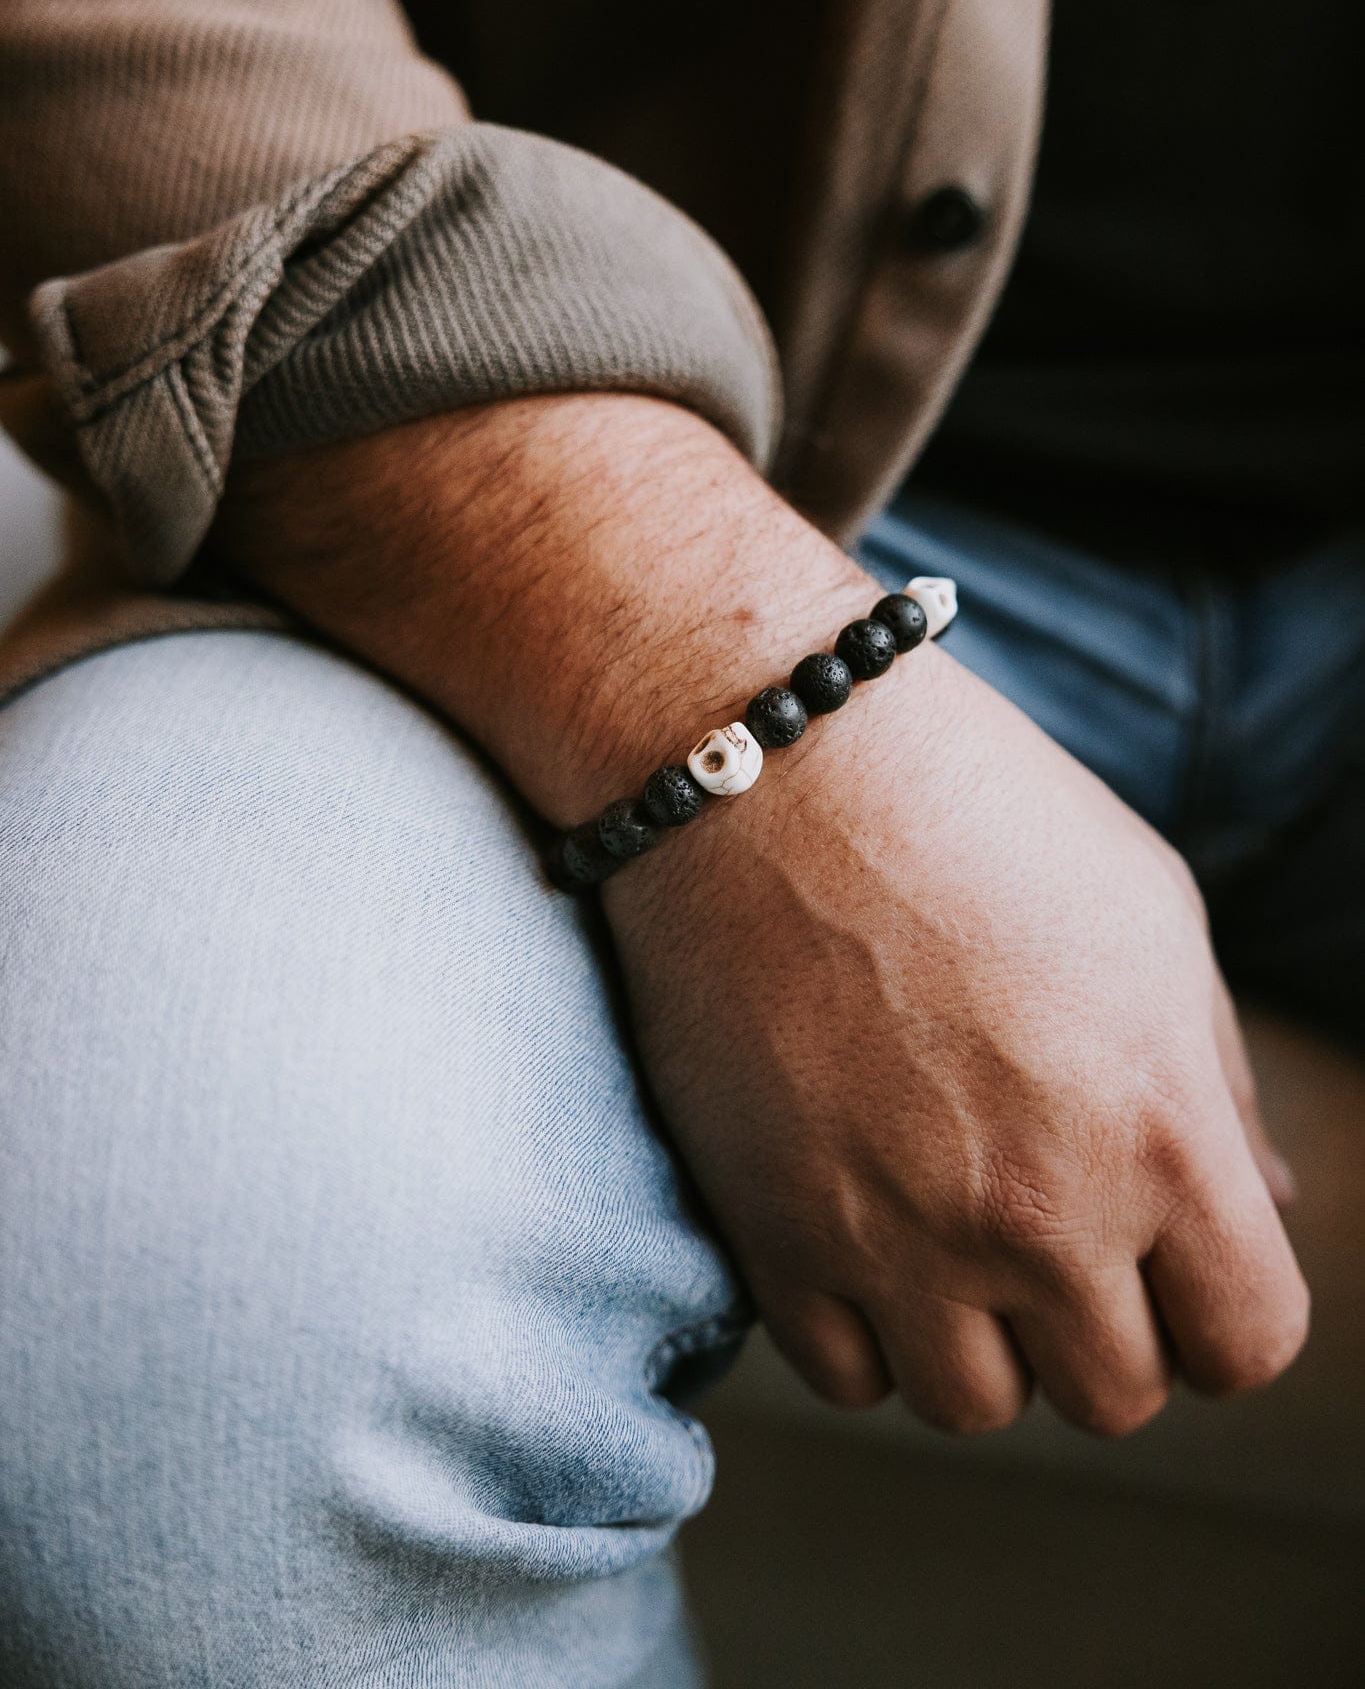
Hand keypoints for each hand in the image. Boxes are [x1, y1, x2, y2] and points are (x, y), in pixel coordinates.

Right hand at [220, 391, 1305, 1435]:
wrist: (763, 766)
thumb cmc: (973, 809)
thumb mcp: (1147, 913)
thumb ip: (1213, 1081)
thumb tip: (1252, 1203)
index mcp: (1158, 1130)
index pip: (1248, 1341)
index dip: (1223, 1307)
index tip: (1177, 1259)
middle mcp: (1035, 1213)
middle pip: (1115, 1392)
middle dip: (1103, 1319)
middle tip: (1051, 1218)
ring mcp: (895, 1237)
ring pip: (976, 1404)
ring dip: (980, 1334)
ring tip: (950, 1220)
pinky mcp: (774, 1235)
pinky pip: (847, 1375)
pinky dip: (865, 1324)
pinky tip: (863, 1222)